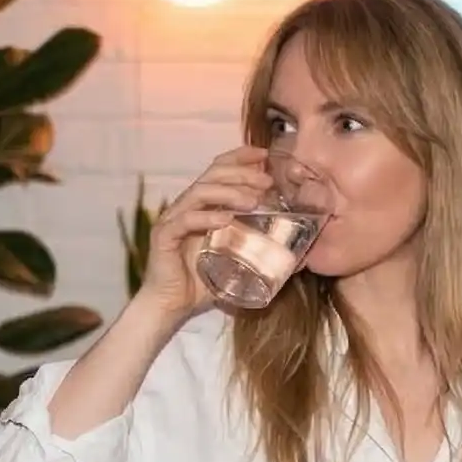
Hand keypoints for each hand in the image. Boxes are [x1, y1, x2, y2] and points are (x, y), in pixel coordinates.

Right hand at [135, 147, 272, 322]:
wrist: (170, 306)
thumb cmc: (201, 284)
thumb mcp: (235, 261)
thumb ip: (257, 251)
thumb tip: (296, 254)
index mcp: (202, 206)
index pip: (219, 170)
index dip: (240, 158)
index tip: (265, 155)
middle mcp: (186, 206)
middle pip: (212, 175)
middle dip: (241, 173)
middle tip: (267, 181)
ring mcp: (174, 219)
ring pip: (200, 192)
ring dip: (229, 192)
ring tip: (253, 201)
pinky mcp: (164, 236)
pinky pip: (186, 220)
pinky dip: (207, 218)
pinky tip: (226, 220)